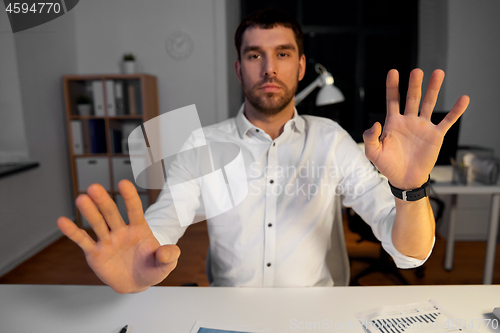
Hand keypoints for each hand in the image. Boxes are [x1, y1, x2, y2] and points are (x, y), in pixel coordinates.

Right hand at [57, 180, 179, 293]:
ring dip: (89, 212)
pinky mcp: (95, 253)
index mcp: (139, 229)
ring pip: (97, 223)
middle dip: (104, 201)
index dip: (130, 197)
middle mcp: (121, 231)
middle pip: (112, 213)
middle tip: (95, 188)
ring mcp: (107, 240)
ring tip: (81, 199)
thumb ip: (169, 256)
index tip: (124, 183)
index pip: (134, 210)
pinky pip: (83, 241)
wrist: (137, 283)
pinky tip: (63, 221)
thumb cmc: (152, 269)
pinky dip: (72, 232)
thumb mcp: (166, 264)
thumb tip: (166, 251)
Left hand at [363, 68, 469, 189]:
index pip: (393, 100)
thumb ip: (371, 137)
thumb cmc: (387, 165)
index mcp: (393, 122)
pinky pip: (448, 120)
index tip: (393, 72)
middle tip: (417, 71)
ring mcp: (423, 126)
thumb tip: (376, 123)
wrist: (404, 179)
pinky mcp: (435, 135)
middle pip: (412, 98)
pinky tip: (463, 99)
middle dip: (415, 85)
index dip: (392, 86)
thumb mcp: (373, 152)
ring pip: (429, 104)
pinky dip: (456, 110)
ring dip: (434, 89)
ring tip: (438, 73)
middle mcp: (409, 120)